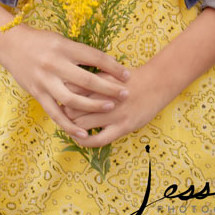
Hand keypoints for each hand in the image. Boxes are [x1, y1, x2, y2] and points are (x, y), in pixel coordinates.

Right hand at [0, 26, 130, 139]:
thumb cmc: (41, 41)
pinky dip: (69, 125)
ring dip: (93, 106)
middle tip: (125, 94)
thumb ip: (80, 53)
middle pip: (86, 80)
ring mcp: (44, 80)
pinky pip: (55, 113)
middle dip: (108, 88)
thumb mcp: (61, 40)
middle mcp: (54, 64)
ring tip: (110, 108)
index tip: (127, 75)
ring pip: (72, 99)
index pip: (94, 58)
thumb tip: (108, 65)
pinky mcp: (37, 93)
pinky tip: (83, 133)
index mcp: (63, 48)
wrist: (11, 45)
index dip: (113, 67)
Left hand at [62, 65, 176, 147]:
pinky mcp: (123, 127)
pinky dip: (86, 141)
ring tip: (70, 127)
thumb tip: (63, 84)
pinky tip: (81, 139)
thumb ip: (87, 79)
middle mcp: (103, 98)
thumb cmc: (127, 78)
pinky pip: (99, 140)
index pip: (68, 91)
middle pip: (71, 109)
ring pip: (81, 125)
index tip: (58, 99)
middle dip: (64, 113)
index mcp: (96, 82)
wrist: (156, 83)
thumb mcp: (105, 72)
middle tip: (62, 115)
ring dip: (72, 127)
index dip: (60, 96)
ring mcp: (113, 113)